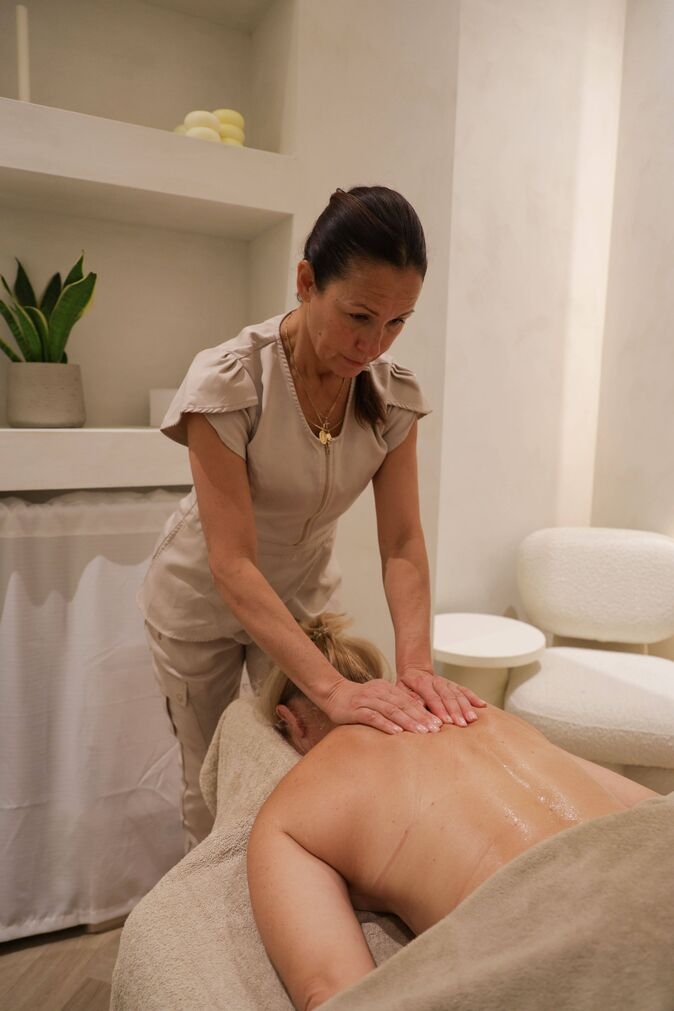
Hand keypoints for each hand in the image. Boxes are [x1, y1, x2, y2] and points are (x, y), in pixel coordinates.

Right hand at [322, 676, 447, 735]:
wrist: (333, 693)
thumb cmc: (358, 701)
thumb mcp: (378, 698)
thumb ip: (393, 705)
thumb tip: (415, 720)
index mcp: (387, 689)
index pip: (410, 701)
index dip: (425, 712)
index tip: (438, 724)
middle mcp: (379, 692)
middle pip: (404, 705)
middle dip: (421, 717)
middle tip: (435, 729)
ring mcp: (367, 700)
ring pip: (391, 710)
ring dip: (407, 721)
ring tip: (421, 732)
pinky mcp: (356, 709)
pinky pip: (373, 716)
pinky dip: (386, 724)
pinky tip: (396, 732)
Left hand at [398, 667, 486, 726]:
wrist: (414, 672)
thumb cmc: (407, 686)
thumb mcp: (402, 691)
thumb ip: (410, 700)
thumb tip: (418, 711)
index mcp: (422, 683)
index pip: (433, 697)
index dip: (440, 710)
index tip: (446, 722)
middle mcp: (437, 682)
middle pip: (448, 697)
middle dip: (456, 711)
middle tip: (462, 724)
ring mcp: (447, 683)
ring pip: (459, 694)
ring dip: (466, 707)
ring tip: (472, 719)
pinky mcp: (454, 686)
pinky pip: (465, 690)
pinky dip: (474, 697)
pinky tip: (482, 705)